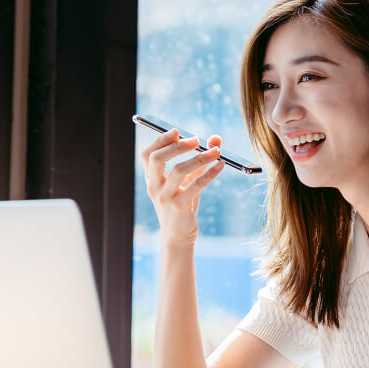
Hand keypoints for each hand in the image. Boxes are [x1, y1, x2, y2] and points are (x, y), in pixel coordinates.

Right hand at [140, 129, 223, 247]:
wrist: (178, 235)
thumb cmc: (182, 203)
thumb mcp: (188, 180)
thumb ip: (199, 158)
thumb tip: (216, 139)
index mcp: (152, 178)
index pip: (148, 154)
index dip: (160, 140)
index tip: (177, 132)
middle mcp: (154, 186)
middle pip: (157, 159)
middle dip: (177, 146)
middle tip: (196, 140)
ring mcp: (165, 197)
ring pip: (179, 171)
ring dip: (199, 158)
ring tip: (216, 152)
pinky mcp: (179, 207)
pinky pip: (195, 186)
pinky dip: (210, 174)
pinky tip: (220, 166)